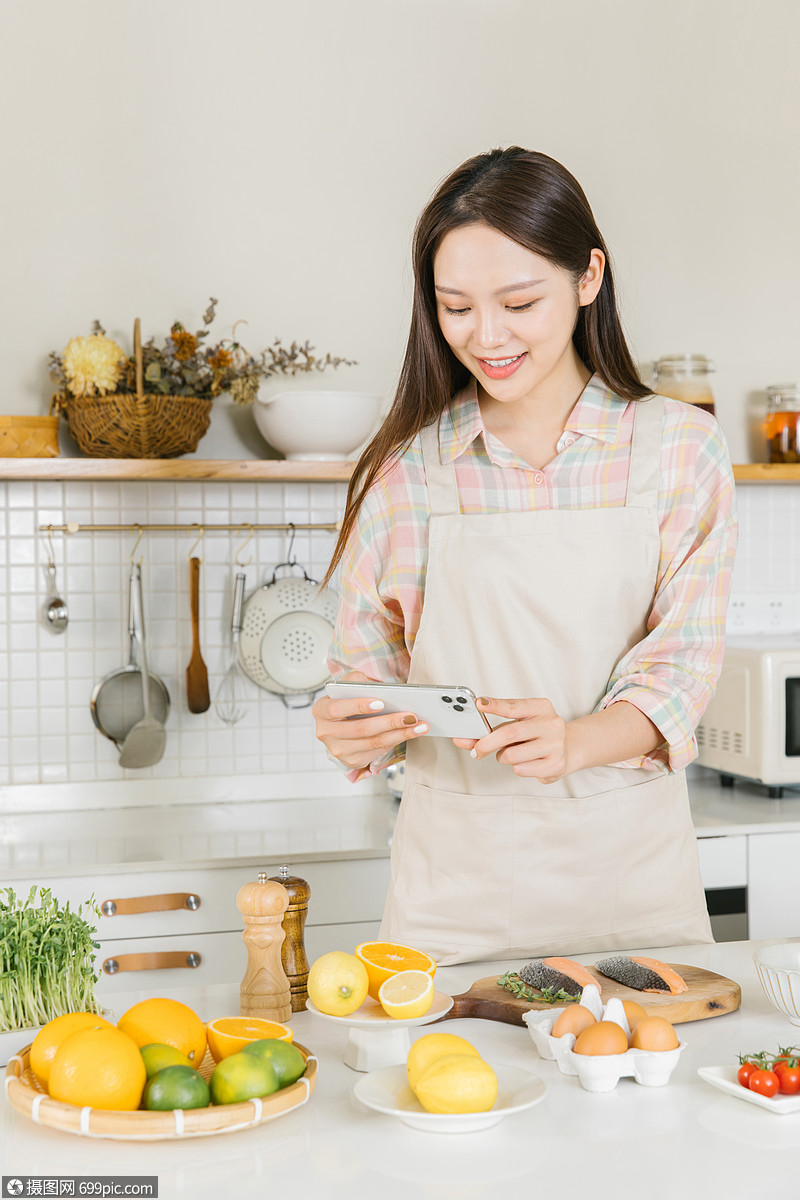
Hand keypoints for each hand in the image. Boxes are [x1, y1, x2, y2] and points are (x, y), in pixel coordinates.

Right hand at [312, 670, 428, 769]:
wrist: (342, 722)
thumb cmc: (347, 700)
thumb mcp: (347, 685)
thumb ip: (355, 680)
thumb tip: (373, 685)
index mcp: (320, 711)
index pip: (336, 709)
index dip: (358, 706)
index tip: (381, 702)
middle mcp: (326, 732)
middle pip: (361, 729)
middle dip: (389, 722)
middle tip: (410, 715)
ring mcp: (337, 750)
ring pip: (373, 743)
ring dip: (399, 734)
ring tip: (419, 726)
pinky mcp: (351, 760)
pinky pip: (376, 752)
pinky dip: (395, 742)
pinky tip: (409, 734)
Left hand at [453, 695, 569, 782]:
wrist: (567, 749)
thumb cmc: (534, 734)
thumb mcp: (516, 724)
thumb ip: (491, 730)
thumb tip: (461, 740)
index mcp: (541, 707)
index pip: (514, 706)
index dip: (495, 705)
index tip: (479, 703)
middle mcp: (551, 723)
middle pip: (510, 733)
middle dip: (487, 743)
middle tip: (476, 750)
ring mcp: (556, 744)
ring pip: (512, 755)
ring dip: (503, 757)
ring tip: (510, 754)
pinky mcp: (556, 764)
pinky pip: (521, 769)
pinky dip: (516, 767)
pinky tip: (526, 762)